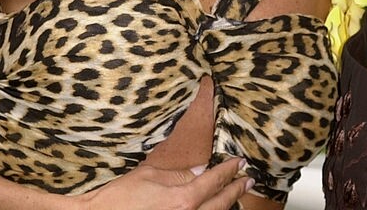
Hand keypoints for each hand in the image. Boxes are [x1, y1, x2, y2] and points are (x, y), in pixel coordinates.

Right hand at [79, 157, 251, 209]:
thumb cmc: (118, 198)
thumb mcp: (149, 176)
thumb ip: (178, 174)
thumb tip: (200, 170)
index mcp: (182, 199)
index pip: (214, 181)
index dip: (229, 170)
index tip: (239, 162)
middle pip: (221, 202)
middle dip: (236, 189)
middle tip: (248, 179)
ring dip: (226, 204)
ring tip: (235, 194)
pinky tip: (213, 208)